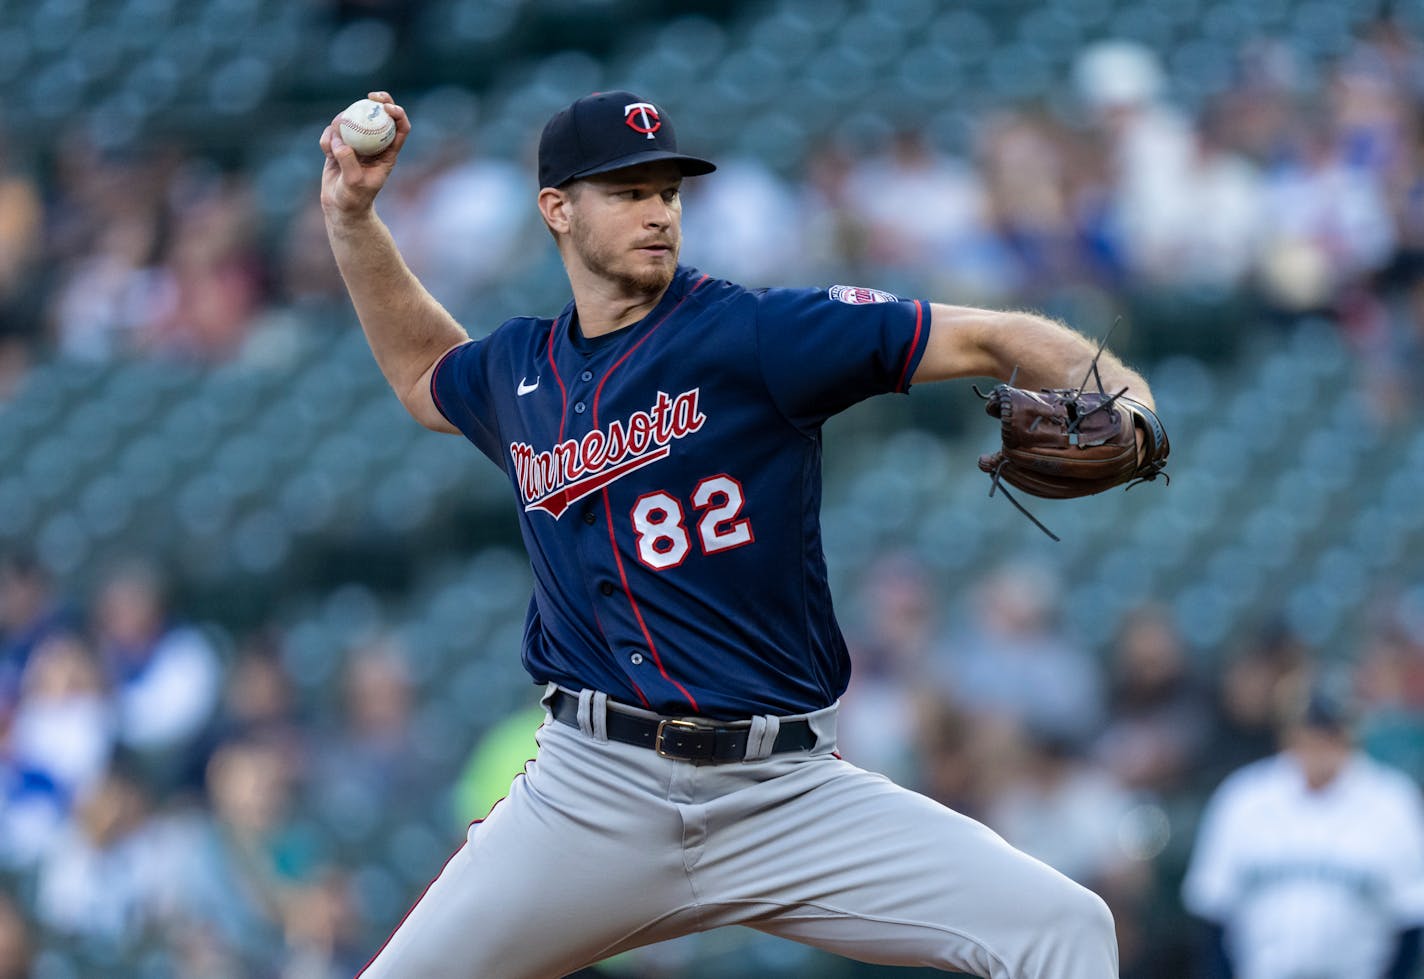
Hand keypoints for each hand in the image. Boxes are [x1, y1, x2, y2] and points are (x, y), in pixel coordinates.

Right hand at [319, 91, 409, 221]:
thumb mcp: (354, 182)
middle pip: (380, 116)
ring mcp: (356, 144)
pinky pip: (332, 134)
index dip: (397, 113)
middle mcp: (374, 145)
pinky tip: (326, 150)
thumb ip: (349, 161)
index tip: (385, 107)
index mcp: (387, 153)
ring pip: (352, 121)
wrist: (340, 208)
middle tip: (369, 96)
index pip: (400, 128)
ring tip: (335, 138)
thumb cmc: (354, 199)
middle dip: (378, 101)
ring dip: (342, 122)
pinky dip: (328, 138)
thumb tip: (342, 143)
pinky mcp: (338, 147)